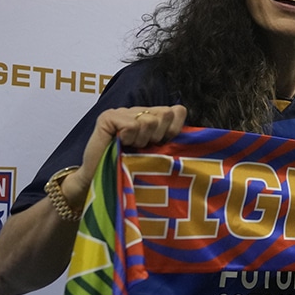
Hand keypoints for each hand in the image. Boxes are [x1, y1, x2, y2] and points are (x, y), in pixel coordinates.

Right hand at [67, 105, 187, 201]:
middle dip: (157, 136)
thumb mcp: (160, 154)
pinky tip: (120, 144)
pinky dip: (129, 139)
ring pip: (149, 121)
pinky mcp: (108, 117)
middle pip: (165, 113)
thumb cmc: (133, 170)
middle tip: (142, 148)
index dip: (173, 130)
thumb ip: (173, 138)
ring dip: (141, 141)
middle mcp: (138, 111)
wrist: (106, 183)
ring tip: (130, 148)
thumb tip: (188, 128)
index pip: (177, 111)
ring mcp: (122, 112)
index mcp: (152, 117)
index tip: (161, 145)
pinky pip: (132, 125)